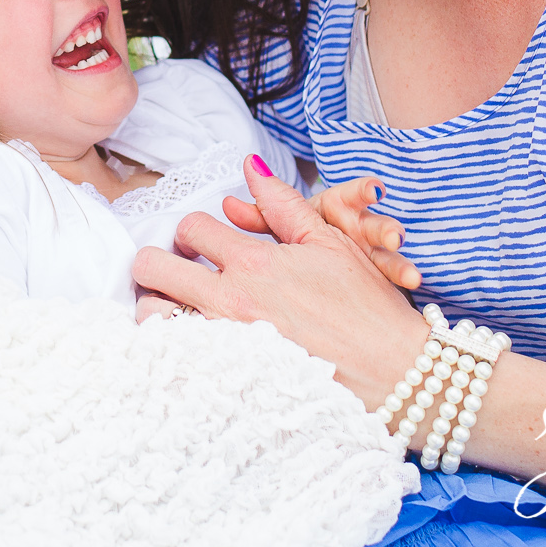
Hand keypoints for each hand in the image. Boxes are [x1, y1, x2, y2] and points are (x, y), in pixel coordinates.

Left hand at [131, 156, 428, 406]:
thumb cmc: (366, 306)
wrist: (392, 371)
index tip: (206, 239)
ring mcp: (226, 345)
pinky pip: (175, 357)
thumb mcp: (329, 241)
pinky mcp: (229, 379)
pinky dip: (173, 342)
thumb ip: (282, 204)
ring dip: (159, 303)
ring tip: (181, 302)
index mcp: (255, 265)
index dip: (195, 227)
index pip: (190, 228)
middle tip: (178, 266)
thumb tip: (251, 167)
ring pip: (153, 318)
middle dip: (157, 260)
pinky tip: (193, 339)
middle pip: (153, 268)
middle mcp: (232, 304)